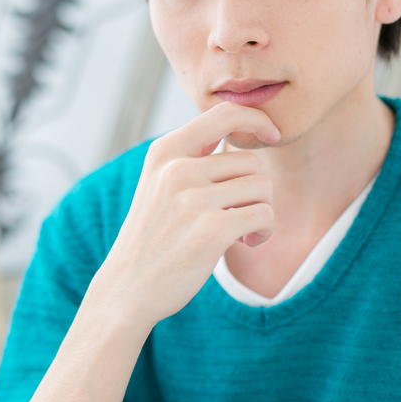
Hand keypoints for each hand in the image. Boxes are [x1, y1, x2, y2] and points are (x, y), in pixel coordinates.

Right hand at [88, 101, 279, 327]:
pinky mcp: (212, 230)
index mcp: (165, 152)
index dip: (256, 119)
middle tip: (238, 214)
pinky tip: (245, 242)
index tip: (272, 134)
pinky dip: (264, 231)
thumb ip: (193, 157)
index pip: (224, 113)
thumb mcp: (159, 183)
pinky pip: (264, 216)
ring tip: (240, 231)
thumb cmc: (153, 236)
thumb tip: (239, 127)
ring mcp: (193, 200)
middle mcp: (178, 169)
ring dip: (261, 212)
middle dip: (254, 189)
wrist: (128, 288)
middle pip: (250, 161)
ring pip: (262, 187)